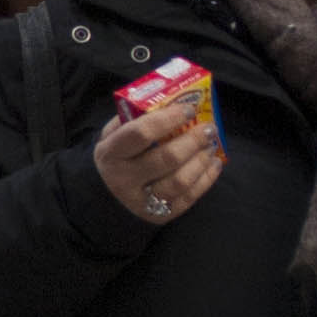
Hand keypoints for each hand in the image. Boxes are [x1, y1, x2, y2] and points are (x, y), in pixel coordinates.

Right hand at [94, 101, 220, 228]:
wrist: (103, 197)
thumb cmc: (117, 156)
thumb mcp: (113, 134)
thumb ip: (134, 117)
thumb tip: (171, 100)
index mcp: (111, 154)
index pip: (141, 133)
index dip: (169, 118)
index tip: (188, 109)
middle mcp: (123, 180)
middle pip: (167, 158)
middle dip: (194, 140)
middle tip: (209, 128)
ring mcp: (141, 201)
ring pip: (180, 180)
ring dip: (202, 160)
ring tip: (211, 146)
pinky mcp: (158, 216)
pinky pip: (188, 198)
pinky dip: (207, 179)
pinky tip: (213, 164)